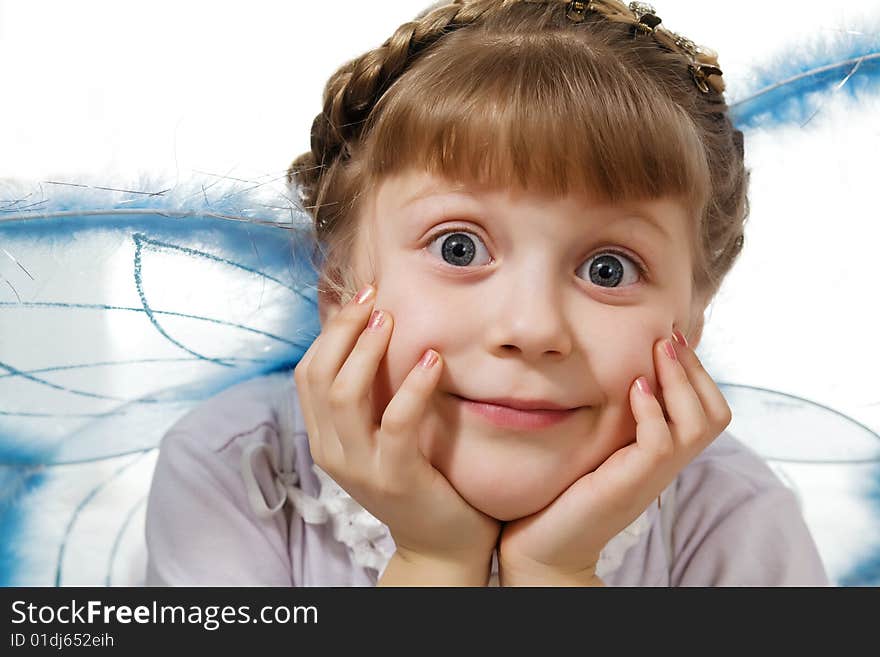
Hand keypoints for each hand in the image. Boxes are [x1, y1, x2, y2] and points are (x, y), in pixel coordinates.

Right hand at [294, 284, 499, 573]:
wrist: (441, 543)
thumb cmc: (418, 477)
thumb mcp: (381, 435)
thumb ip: (372, 396)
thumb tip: (376, 333)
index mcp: (325, 438)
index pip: (308, 373)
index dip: (331, 331)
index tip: (360, 296)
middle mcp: (331, 452)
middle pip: (318, 376)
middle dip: (343, 330)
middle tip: (373, 297)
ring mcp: (360, 467)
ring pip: (344, 395)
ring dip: (366, 351)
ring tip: (391, 320)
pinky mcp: (396, 477)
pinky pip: (397, 422)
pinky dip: (412, 386)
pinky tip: (432, 360)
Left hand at [498, 332, 731, 584]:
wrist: (545, 546)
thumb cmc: (564, 492)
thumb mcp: (598, 444)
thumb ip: (615, 416)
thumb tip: (617, 371)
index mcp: (662, 453)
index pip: (707, 410)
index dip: (696, 372)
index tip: (671, 337)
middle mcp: (665, 465)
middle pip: (715, 413)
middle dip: (695, 368)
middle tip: (670, 337)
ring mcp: (651, 476)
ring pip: (698, 423)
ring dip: (681, 380)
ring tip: (659, 351)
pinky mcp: (630, 484)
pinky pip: (660, 443)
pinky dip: (653, 411)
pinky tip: (635, 387)